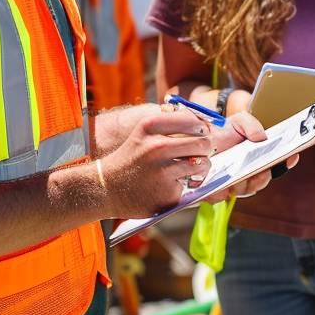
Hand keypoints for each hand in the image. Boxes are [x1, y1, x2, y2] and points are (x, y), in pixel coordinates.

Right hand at [98, 107, 216, 217]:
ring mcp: (162, 172)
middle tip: (199, 151)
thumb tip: (209, 124)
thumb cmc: (133, 157)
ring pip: (203, 164)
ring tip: (186, 168)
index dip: (202, 127)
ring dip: (202, 167)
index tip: (200, 132)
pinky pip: (192, 185)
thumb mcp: (145, 133)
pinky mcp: (168, 193)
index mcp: (151, 126)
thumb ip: (173, 124)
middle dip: (206, 147)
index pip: (194, 120)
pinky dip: (186, 184)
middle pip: (204, 142)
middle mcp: (157, 147)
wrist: (106, 188)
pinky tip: (169, 184)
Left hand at [199, 111, 296, 201]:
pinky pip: (222, 195)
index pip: (279, 163)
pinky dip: (223, 191)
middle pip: (262, 180)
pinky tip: (222, 184)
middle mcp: (250, 174)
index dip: (287, 160)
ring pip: (245, 190)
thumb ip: (251, 125)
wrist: (199, 139)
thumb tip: (262, 137)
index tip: (291, 156)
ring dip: (245, 183)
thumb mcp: (239, 121)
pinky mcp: (216, 190)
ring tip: (242, 174)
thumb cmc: (223, 132)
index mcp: (260, 158)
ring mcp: (234, 183)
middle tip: (264, 167)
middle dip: (264, 175)